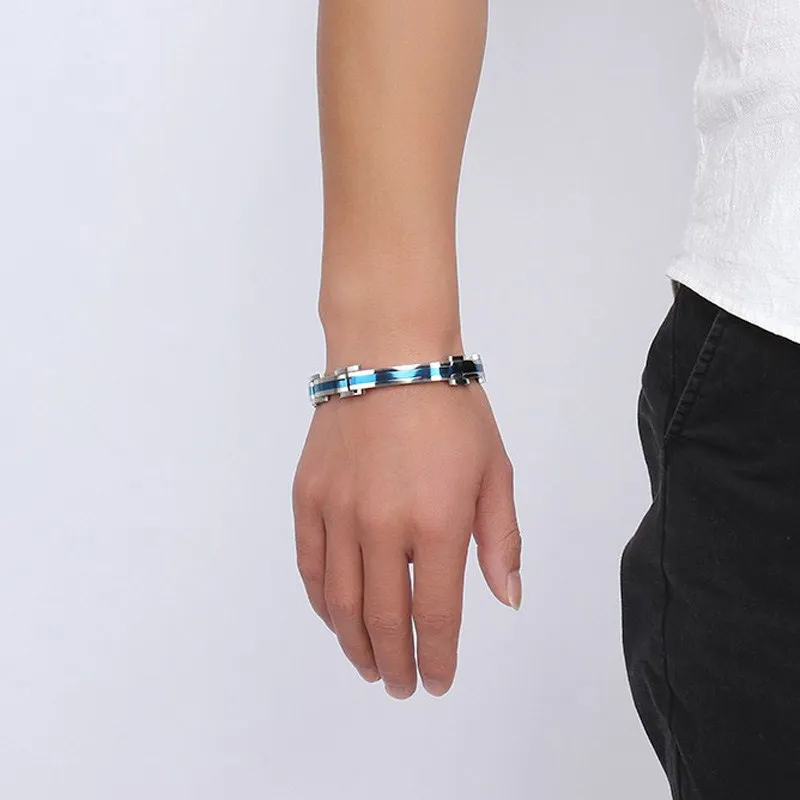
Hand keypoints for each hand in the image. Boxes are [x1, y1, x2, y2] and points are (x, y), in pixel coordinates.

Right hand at [291, 377, 521, 698]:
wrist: (390, 355)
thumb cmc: (453, 410)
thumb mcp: (496, 471)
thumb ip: (501, 540)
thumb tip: (505, 600)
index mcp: (439, 523)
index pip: (436, 614)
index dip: (439, 658)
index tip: (439, 682)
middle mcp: (383, 527)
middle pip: (384, 619)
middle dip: (395, 664)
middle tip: (402, 687)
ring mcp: (338, 513)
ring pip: (340, 603)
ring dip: (355, 645)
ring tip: (369, 667)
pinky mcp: (307, 498)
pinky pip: (310, 566)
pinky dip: (322, 603)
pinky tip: (336, 620)